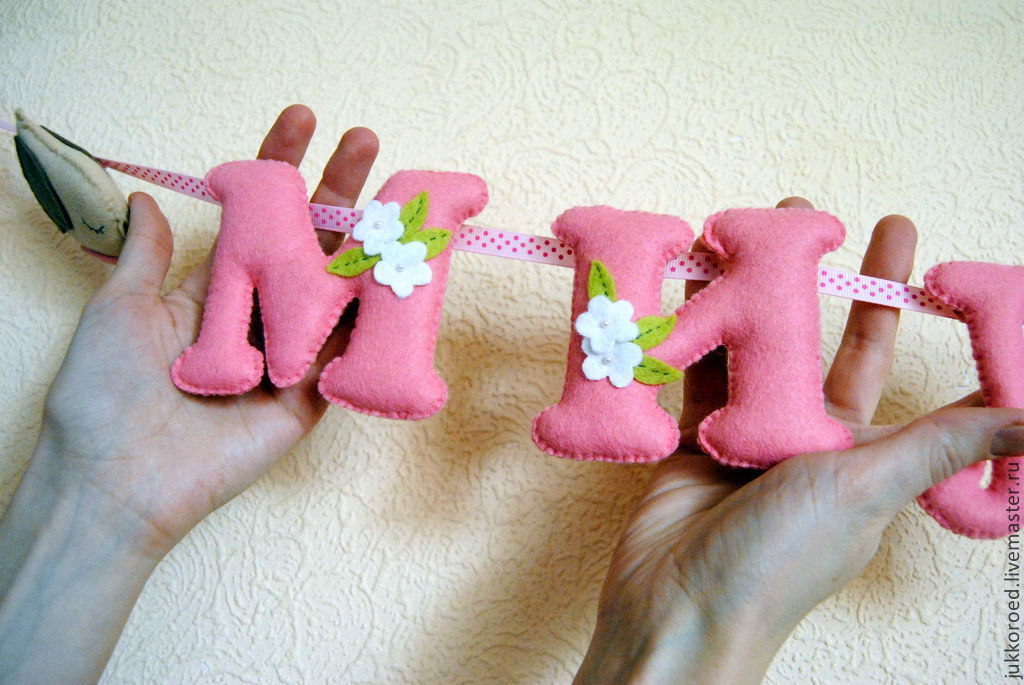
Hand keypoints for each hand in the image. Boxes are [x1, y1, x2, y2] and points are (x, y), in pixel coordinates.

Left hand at [0, 107, 377, 682]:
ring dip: (370, 245)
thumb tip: (147, 199)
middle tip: (367, 143)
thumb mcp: (119, 309)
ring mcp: (290, 354)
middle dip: (339, 192)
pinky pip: (350, 353)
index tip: (303, 121)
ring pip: (339, 292)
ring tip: (401, 198)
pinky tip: (403, 272)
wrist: (120, 480)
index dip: (280, 167)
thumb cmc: (106, 393)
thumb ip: (143, 255)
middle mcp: (259, 314)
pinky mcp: (312, 396)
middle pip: (309, 244)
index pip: (257, 216)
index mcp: (214, 289)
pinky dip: (377, 317)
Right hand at [574, 200, 1023, 683]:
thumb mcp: (869, 487)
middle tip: (802, 214)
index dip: (895, 305)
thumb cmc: (782, 556)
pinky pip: (695, 374)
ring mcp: (745, 437)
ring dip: (743, 297)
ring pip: (747, 350)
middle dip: (812, 280)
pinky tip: (685, 291)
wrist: (679, 606)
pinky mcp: (694, 440)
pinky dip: (688, 335)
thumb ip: (944, 442)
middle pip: (811, 343)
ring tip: (736, 236)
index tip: (901, 250)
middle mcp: (803, 439)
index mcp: (857, 452)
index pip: (883, 363)